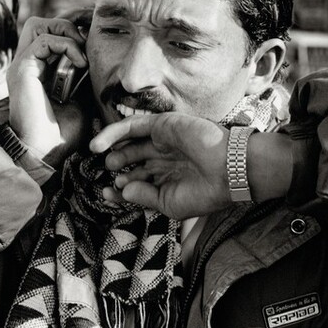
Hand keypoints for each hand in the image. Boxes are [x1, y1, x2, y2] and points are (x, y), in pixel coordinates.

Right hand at [7, 17, 88, 166]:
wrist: (46, 152)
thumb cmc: (63, 132)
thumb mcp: (83, 98)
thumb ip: (86, 76)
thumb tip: (104, 57)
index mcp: (39, 69)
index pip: (50, 32)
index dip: (72, 26)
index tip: (94, 32)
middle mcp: (28, 64)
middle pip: (41, 22)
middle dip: (68, 23)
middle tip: (89, 38)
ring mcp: (23, 65)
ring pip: (38, 25)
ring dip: (65, 32)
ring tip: (83, 52)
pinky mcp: (22, 69)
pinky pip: (43, 41)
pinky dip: (66, 46)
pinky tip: (80, 63)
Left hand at [90, 112, 230, 218]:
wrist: (228, 172)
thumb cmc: (205, 193)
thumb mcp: (169, 203)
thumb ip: (144, 196)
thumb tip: (123, 191)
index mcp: (169, 178)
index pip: (138, 181)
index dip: (120, 189)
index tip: (106, 194)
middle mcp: (165, 159)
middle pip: (133, 161)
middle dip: (119, 169)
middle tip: (110, 176)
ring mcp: (164, 141)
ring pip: (131, 142)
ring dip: (114, 150)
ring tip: (102, 160)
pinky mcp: (162, 124)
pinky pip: (132, 126)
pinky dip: (113, 133)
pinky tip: (99, 144)